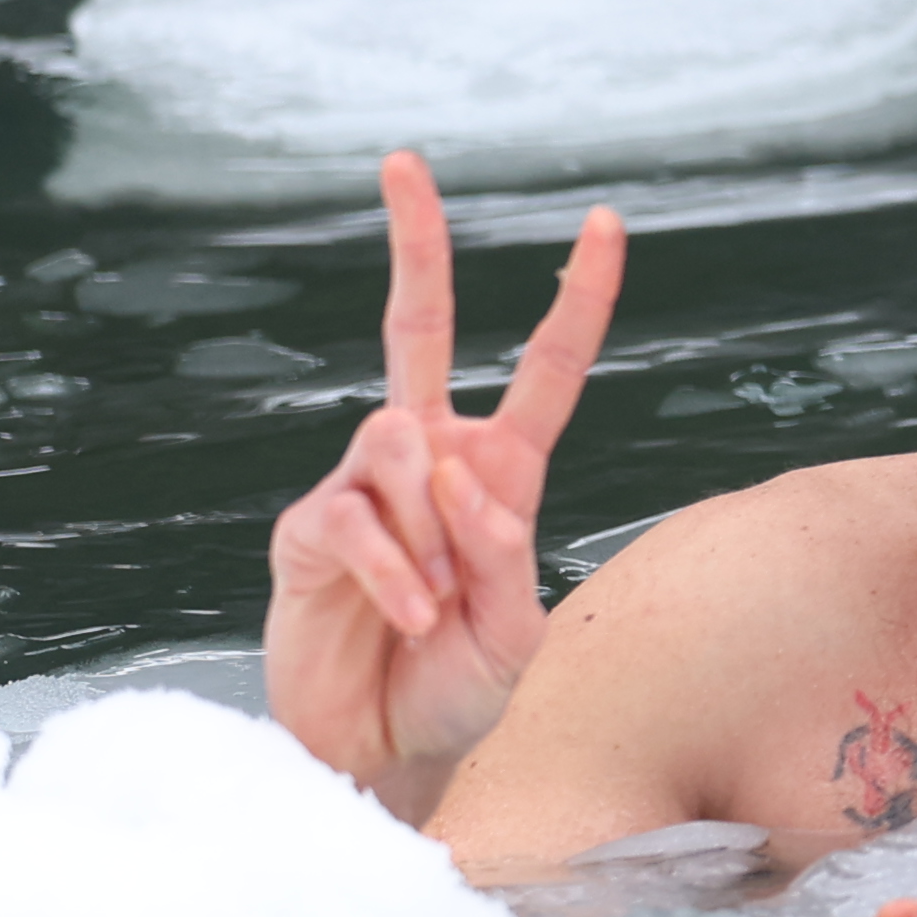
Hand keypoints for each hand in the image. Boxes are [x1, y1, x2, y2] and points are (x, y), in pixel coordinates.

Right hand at [261, 152, 625, 811]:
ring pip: (402, 442)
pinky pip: (356, 517)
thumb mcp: (519, 630)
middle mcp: (430, 460)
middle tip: (404, 161)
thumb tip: (459, 477)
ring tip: (438, 606)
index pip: (546, 368)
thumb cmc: (463, 689)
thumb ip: (504, 553)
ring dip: (434, 529)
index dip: (577, 297)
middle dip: (416, 241)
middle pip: (415, 326)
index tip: (606, 220)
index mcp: (501, 471)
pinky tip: (413, 616)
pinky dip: (397, 573)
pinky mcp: (310, 529)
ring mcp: (364, 486)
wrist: (389, 755)